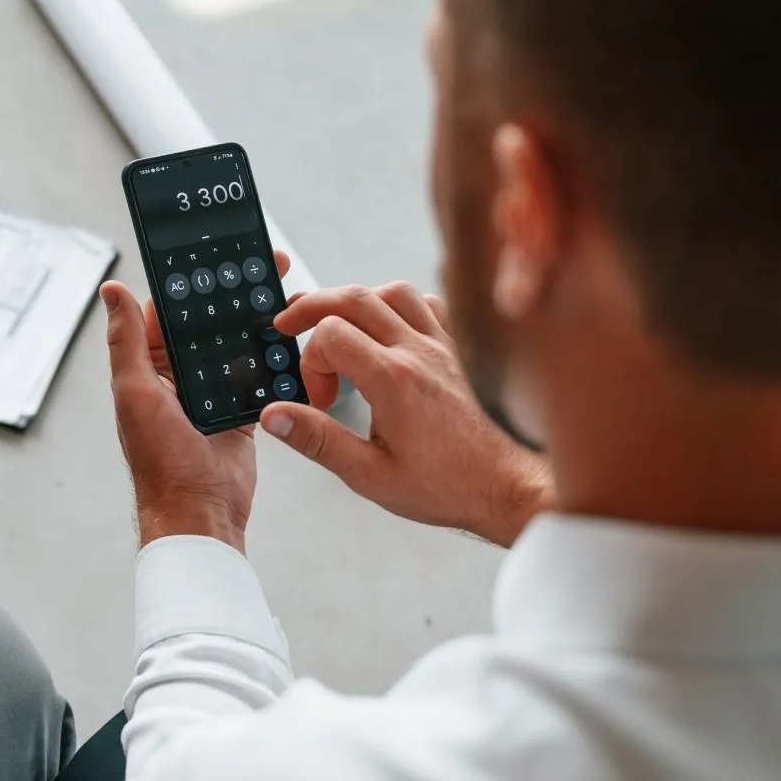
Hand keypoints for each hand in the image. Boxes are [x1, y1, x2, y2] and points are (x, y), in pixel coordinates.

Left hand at [99, 250, 292, 551]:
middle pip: (208, 323)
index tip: (215, 250)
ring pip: (235, 345)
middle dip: (232, 293)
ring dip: (255, 321)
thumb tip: (112, 289)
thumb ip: (127, 341)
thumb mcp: (136, 392)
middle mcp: (178, 376)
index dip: (192, 279)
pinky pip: (258, 374)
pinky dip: (272, 356)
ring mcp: (210, 393)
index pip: (170, 310)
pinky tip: (291, 334)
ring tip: (282, 291)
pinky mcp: (239, 410)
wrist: (199, 512)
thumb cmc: (160, 460)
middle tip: (264, 263)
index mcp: (149, 367)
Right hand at [264, 283, 552, 546]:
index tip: (317, 397)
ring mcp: (443, 346)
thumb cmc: (446, 486)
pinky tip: (389, 330)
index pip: (331, 334)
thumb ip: (317, 440)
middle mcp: (419, 353)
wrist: (506, 488)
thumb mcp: (369, 475)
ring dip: (358, 301)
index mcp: (393, 380)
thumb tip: (275, 416)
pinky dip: (400, 306)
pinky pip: (429, 304)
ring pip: (392, 292)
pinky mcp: (460, 350)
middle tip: (288, 323)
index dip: (310, 361)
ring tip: (340, 325)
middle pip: (355, 297)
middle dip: (312, 306)